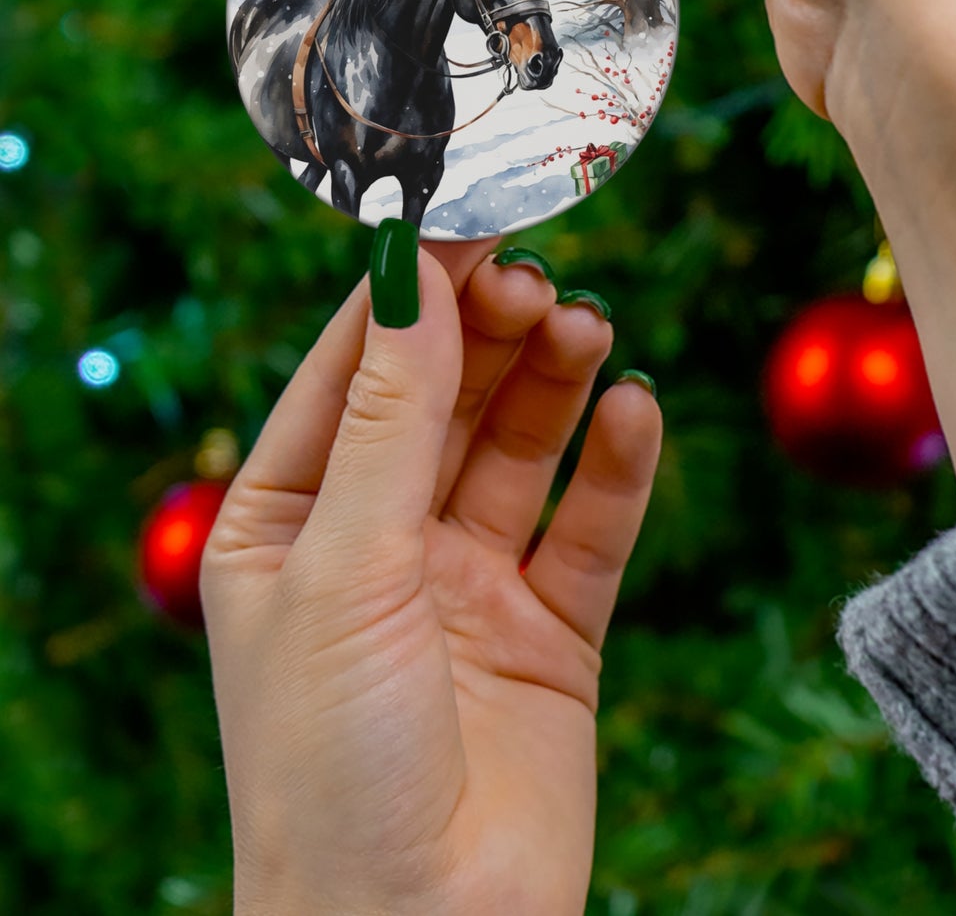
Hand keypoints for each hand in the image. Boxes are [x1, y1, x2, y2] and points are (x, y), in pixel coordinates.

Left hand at [201, 238, 661, 915]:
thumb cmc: (331, 766)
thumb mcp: (345, 568)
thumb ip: (391, 419)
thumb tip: (414, 276)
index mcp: (290, 522)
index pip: (353, 371)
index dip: (410, 294)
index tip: (468, 218)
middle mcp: (380, 542)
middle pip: (447, 398)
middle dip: (491, 334)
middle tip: (539, 282)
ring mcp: (469, 584)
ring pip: (522, 448)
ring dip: (556, 383)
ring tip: (589, 329)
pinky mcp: (552, 630)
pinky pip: (592, 526)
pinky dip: (618, 466)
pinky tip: (635, 412)